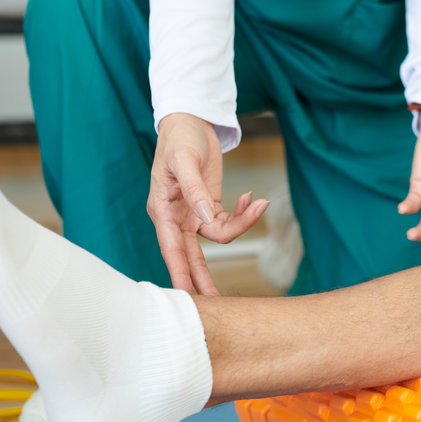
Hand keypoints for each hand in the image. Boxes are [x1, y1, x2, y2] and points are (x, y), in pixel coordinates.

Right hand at [148, 113, 268, 294]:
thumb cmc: (179, 137)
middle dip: (204, 277)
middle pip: (191, 255)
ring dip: (242, 224)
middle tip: (217, 301)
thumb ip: (194, 190)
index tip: (186, 295)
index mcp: (163, 209)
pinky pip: (227, 220)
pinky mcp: (209, 205)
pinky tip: (251, 198)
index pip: (171, 248)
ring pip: (217, 235)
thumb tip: (206, 217)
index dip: (179, 273)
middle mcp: (176, 216)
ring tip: (258, 204)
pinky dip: (242, 212)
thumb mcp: (184, 160)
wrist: (190, 120)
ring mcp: (193, 212)